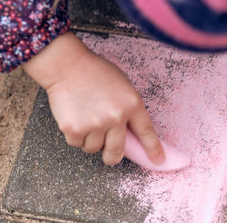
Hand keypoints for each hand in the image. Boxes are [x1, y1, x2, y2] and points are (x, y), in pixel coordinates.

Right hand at [22, 33, 165, 165]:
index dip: (153, 148)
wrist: (67, 65)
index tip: (159, 160)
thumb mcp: (122, 85)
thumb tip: (127, 133)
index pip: (146, 131)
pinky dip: (75, 136)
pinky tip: (74, 118)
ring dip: (90, 140)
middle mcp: (115, 117)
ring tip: (85, 119)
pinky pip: (77, 144)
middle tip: (110, 156)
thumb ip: (127, 108)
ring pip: (94, 148)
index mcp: (131, 104)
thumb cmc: (95, 72)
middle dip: (113, 157)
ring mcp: (95, 124)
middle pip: (117, 151)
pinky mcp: (74, 129)